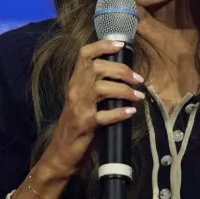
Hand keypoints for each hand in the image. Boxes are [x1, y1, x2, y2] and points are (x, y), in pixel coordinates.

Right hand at [42, 39, 145, 177]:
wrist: (61, 153)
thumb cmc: (76, 126)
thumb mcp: (83, 101)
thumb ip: (96, 87)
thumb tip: (124, 75)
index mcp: (75, 83)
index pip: (84, 55)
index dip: (102, 46)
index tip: (121, 45)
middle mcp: (75, 92)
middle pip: (97, 68)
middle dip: (122, 70)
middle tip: (138, 79)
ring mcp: (79, 109)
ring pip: (102, 89)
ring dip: (125, 90)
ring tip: (138, 96)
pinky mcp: (85, 126)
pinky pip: (105, 116)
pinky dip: (120, 113)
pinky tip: (131, 112)